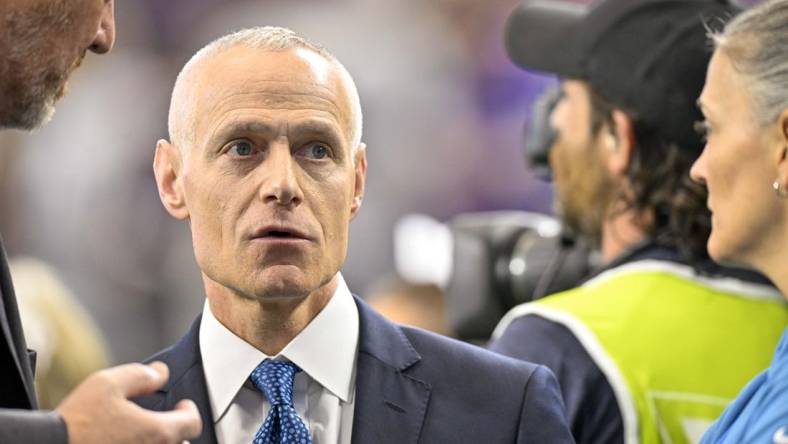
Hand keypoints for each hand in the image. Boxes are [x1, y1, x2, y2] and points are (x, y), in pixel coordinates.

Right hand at [56, 361, 201, 443]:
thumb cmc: (77, 422)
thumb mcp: (108, 384)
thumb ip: (140, 375)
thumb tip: (160, 373)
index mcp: (158, 431)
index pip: (193, 423)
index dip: (189, 410)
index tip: (181, 406)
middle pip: (181, 441)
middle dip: (174, 429)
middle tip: (159, 419)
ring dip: (160, 441)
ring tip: (142, 433)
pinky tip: (127, 441)